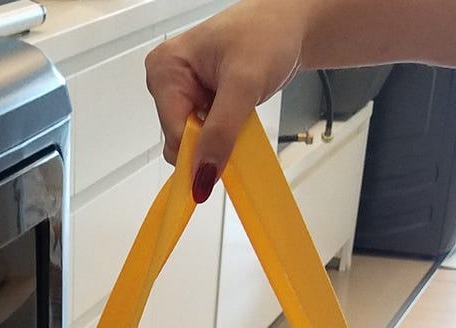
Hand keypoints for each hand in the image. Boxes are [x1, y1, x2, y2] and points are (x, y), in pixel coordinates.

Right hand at [145, 0, 310, 200]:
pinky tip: (236, 119)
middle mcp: (167, 81)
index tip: (220, 165)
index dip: (197, 152)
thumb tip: (203, 174)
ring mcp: (182, 93)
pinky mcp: (198, 103)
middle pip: (179, 141)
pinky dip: (222, 138)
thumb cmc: (267, 32)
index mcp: (165, 68)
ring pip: (192, 143)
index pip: (173, 132)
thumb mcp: (244, 83)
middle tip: (236, 122)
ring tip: (239, 112)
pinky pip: (203, 137)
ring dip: (217, 141)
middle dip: (207, 144)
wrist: (290, 25)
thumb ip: (221, 132)